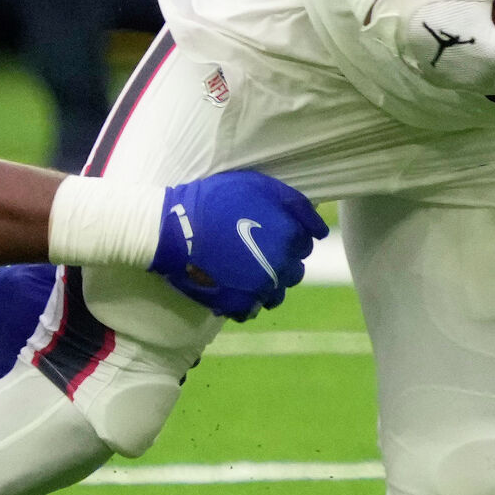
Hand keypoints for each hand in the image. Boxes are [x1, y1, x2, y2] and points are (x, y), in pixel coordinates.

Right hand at [151, 171, 327, 319]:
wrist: (175, 228)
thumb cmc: (217, 200)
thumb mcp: (260, 186)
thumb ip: (296, 205)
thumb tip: (320, 230)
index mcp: (290, 237)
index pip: (305, 244)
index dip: (287, 237)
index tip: (267, 231)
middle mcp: (282, 267)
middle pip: (294, 271)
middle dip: (280, 261)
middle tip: (255, 250)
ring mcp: (261, 289)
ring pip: (276, 294)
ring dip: (267, 283)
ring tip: (244, 270)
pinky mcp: (239, 304)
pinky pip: (252, 309)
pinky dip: (245, 300)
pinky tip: (232, 285)